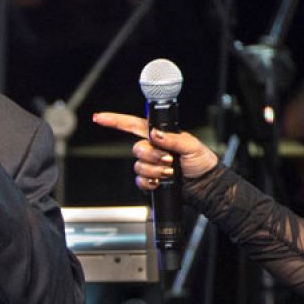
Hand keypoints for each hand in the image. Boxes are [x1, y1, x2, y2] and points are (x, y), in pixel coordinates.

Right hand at [90, 112, 218, 190]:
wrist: (204, 185)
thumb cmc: (201, 162)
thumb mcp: (191, 145)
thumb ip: (172, 139)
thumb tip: (155, 134)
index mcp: (159, 136)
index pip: (133, 125)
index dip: (115, 120)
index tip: (99, 118)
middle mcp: (152, 149)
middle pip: (137, 149)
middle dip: (152, 156)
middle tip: (169, 160)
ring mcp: (151, 166)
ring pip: (139, 167)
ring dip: (155, 170)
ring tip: (170, 172)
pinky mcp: (151, 181)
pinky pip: (140, 181)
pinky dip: (150, 183)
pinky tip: (161, 182)